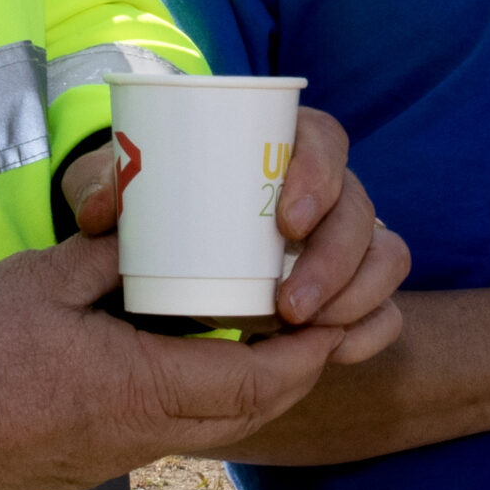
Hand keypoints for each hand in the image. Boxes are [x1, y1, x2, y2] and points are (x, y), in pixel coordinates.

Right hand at [0, 220, 407, 489]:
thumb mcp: (45, 278)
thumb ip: (108, 251)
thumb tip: (152, 219)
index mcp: (140, 388)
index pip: (255, 382)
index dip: (307, 355)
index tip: (334, 321)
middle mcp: (141, 435)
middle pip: (249, 414)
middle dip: (298, 374)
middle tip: (325, 330)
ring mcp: (115, 456)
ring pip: (213, 429)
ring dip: (254, 390)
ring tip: (273, 341)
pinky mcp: (90, 461)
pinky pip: (172, 434)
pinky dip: (206, 401)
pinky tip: (199, 362)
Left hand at [61, 105, 408, 343]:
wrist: (165, 243)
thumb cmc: (150, 198)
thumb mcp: (119, 183)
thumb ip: (103, 186)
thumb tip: (103, 212)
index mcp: (285, 143)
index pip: (325, 140)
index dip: (320, 175)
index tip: (288, 221)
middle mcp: (327, 188)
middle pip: (360, 209)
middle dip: (335, 260)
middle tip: (287, 305)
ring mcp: (346, 238)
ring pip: (386, 256)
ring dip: (356, 296)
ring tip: (307, 331)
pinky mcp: (352, 285)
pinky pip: (386, 305)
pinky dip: (373, 327)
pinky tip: (340, 349)